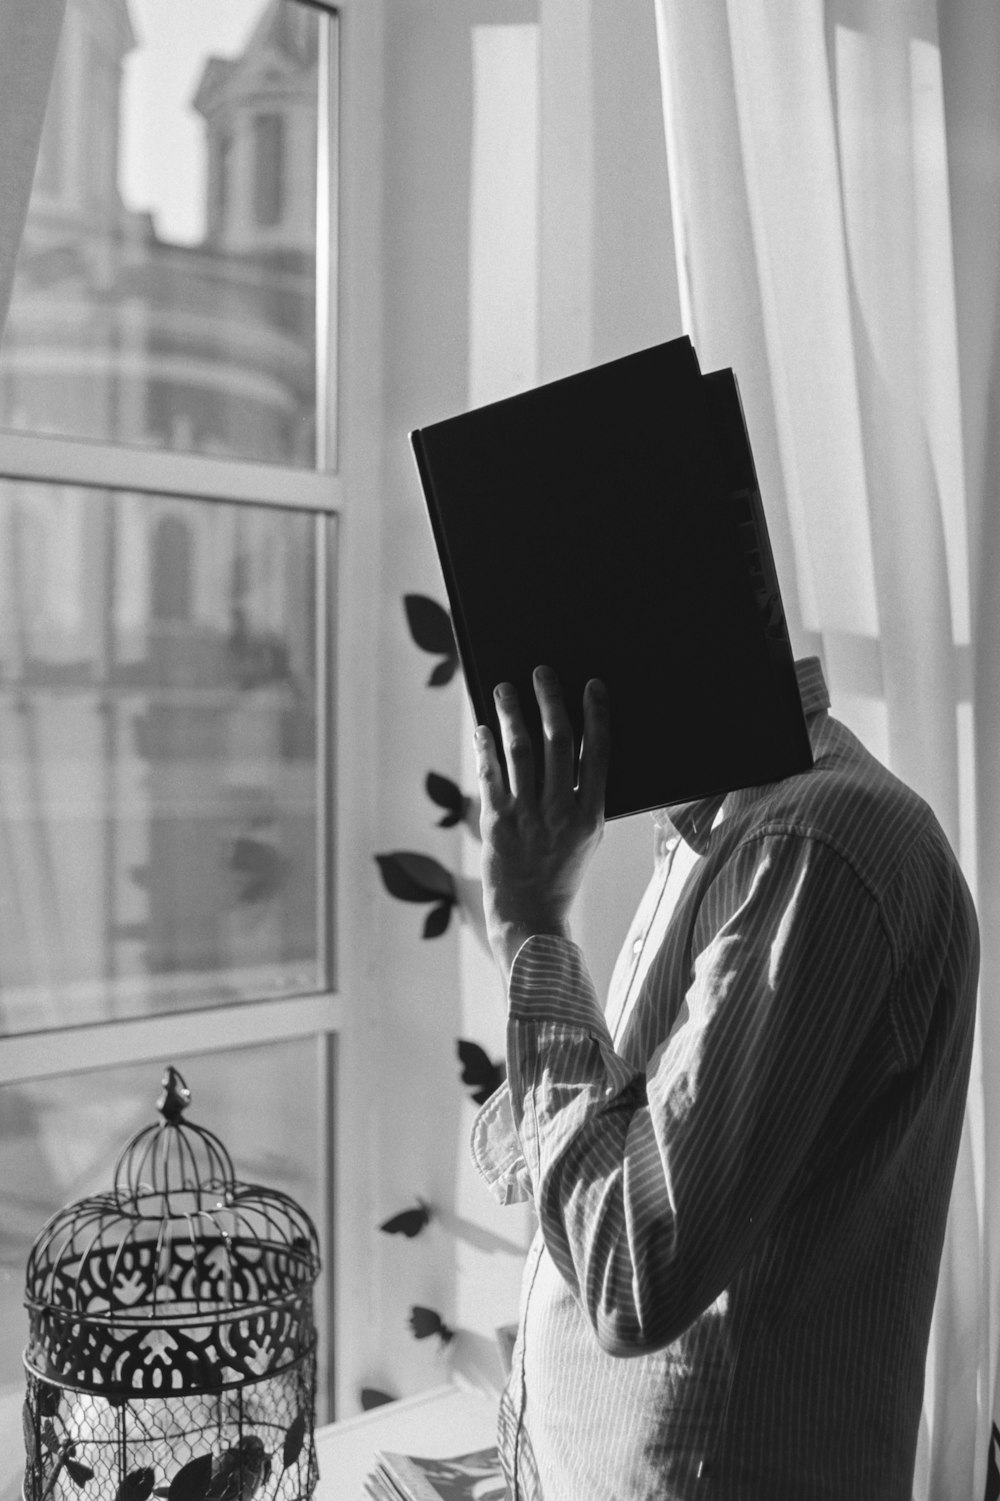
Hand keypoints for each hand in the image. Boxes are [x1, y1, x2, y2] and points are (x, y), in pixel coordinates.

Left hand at [475, 666, 608, 984]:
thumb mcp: (585, 839)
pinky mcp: (497, 824)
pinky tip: (483, 728)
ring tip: (505, 688)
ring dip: (513, 714)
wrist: (531, 919)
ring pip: (521, 752)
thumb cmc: (560, 876)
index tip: (592, 685)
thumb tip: (572, 751)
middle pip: (559, 742)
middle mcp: (562, 812)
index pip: (598, 753)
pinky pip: (491, 777)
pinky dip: (486, 749)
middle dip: (550, 701)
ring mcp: (528, 817)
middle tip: (542, 672)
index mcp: (591, 815)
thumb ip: (582, 799)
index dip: (596, 715)